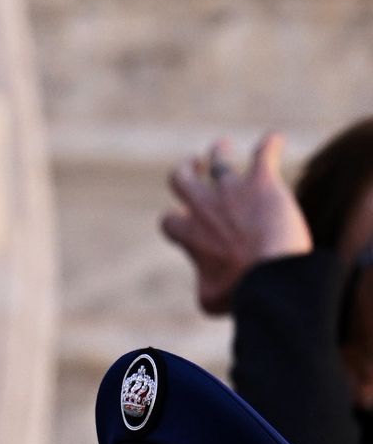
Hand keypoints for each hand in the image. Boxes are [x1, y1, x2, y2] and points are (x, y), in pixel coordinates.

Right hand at [160, 133, 312, 314]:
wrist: (270, 274)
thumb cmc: (239, 291)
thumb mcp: (210, 301)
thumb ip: (203, 286)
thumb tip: (207, 286)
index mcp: (190, 236)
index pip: (169, 220)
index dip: (177, 219)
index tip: (188, 221)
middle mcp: (205, 208)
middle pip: (181, 176)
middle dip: (187, 169)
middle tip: (196, 166)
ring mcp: (232, 191)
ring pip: (218, 157)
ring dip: (220, 151)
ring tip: (224, 148)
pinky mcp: (261, 182)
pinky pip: (264, 152)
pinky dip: (269, 145)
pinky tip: (274, 142)